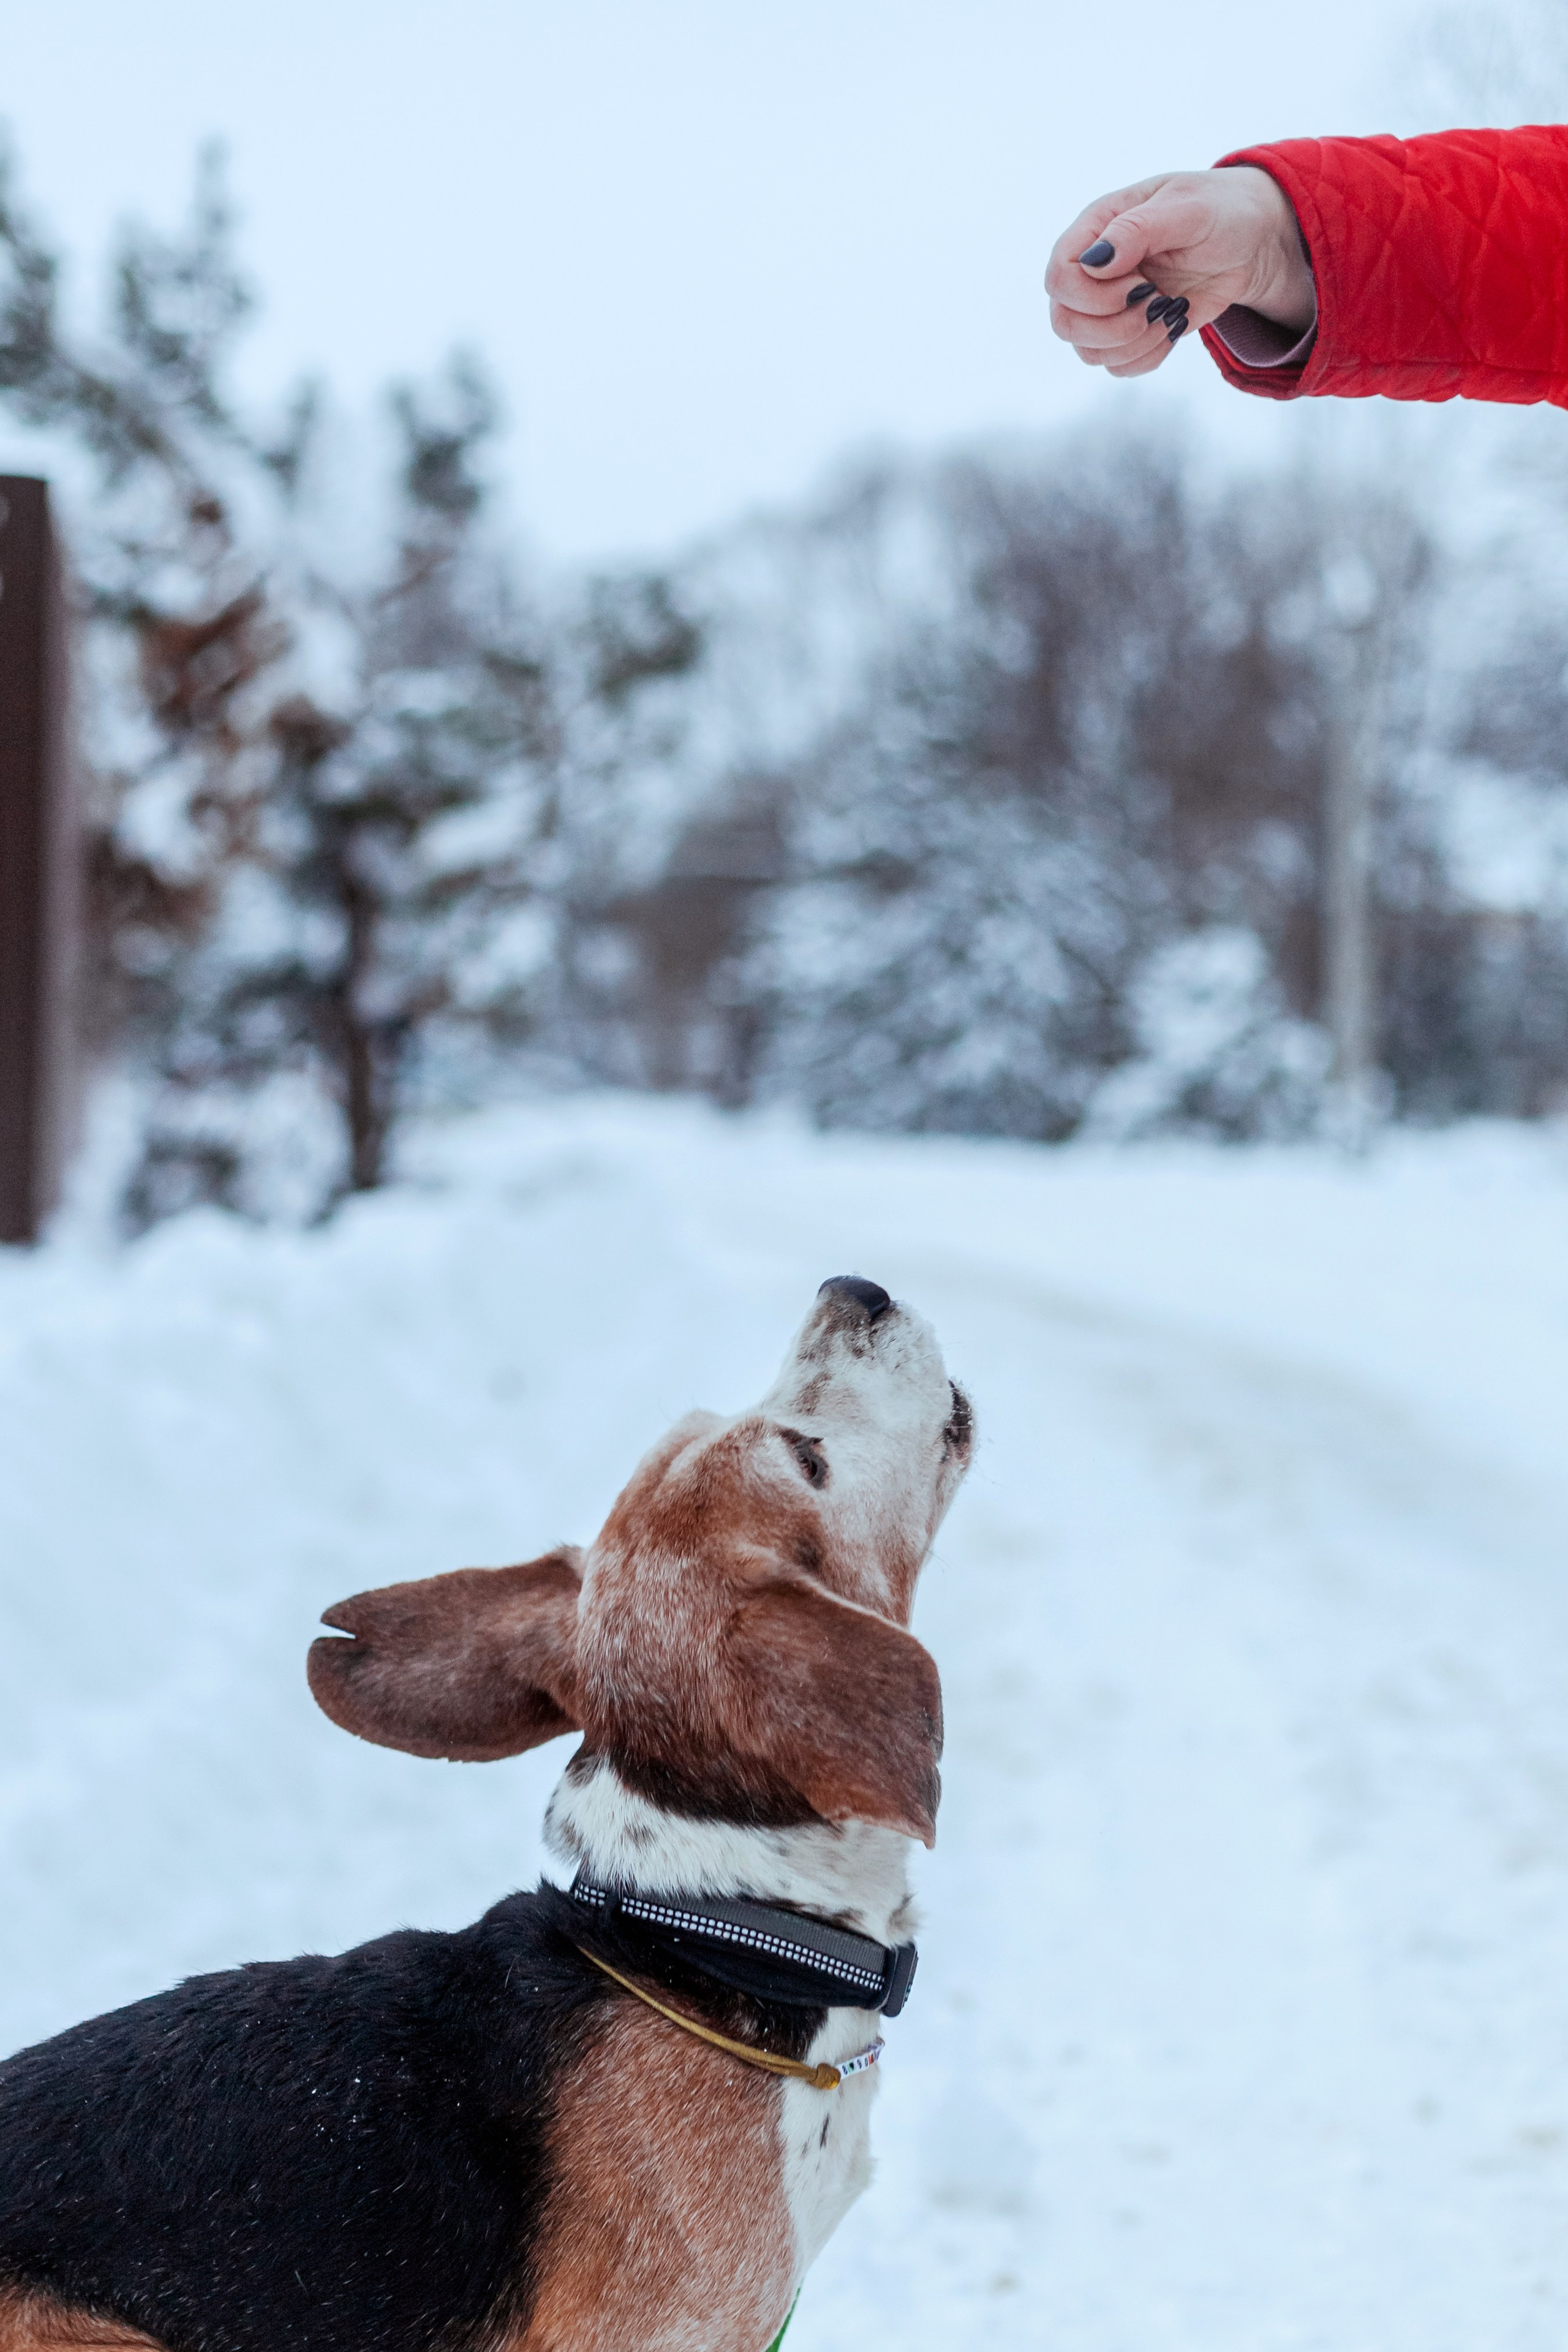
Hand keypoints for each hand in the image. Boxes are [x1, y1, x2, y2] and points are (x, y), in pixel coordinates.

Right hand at [1044, 167, 1315, 378]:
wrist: (1253, 243)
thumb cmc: (1222, 212)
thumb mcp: (1187, 208)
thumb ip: (1137, 230)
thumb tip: (1094, 262)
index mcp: (1096, 229)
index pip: (1058, 278)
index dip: (1093, 295)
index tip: (1142, 281)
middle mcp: (1093, 270)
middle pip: (1064, 323)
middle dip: (1113, 327)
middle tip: (1155, 303)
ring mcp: (1107, 306)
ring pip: (1088, 352)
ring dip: (1134, 343)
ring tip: (1168, 312)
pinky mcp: (1129, 333)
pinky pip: (1116, 367)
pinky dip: (1147, 357)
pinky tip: (1171, 327)